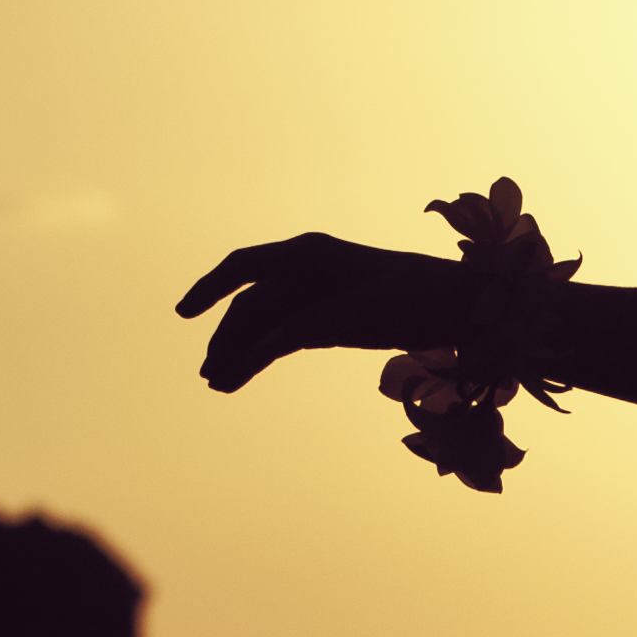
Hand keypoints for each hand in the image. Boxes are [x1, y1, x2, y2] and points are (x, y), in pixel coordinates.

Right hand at [175, 233, 457, 390]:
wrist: (455, 307)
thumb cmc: (415, 296)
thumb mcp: (360, 312)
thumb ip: (312, 324)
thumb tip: (269, 344)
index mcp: (309, 253)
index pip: (244, 266)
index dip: (209, 287)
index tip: (181, 314)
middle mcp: (302, 271)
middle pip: (249, 305)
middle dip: (226, 338)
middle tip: (209, 375)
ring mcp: (310, 297)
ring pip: (260, 326)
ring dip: (238, 352)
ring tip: (218, 384)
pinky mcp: (321, 323)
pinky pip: (278, 339)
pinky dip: (258, 357)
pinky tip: (239, 377)